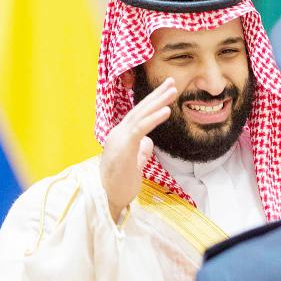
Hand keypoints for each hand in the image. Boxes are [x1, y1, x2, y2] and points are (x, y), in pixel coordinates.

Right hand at [100, 77, 176, 222]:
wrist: (107, 199)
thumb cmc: (120, 185)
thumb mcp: (134, 165)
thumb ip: (141, 152)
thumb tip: (149, 143)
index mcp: (122, 137)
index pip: (139, 116)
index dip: (153, 103)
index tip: (167, 92)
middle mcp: (119, 134)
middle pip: (140, 110)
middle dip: (157, 95)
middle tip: (172, 82)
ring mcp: (120, 139)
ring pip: (141, 115)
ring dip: (158, 101)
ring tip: (173, 90)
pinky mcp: (124, 147)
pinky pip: (141, 129)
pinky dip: (154, 118)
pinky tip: (166, 110)